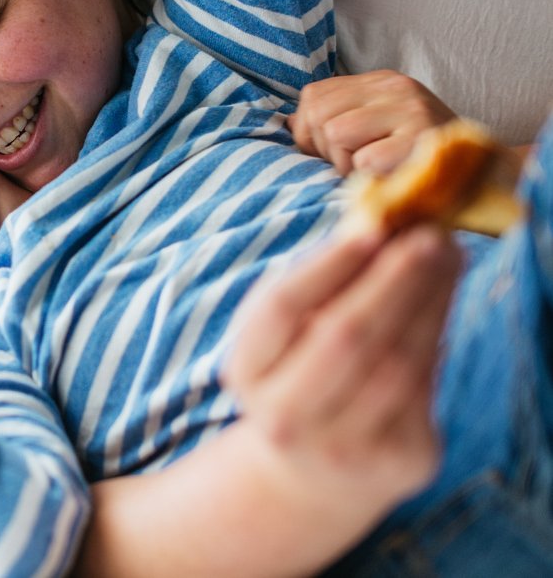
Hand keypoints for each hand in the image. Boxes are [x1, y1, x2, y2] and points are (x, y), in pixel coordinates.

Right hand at [224, 226, 459, 517]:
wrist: (314, 470)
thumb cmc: (300, 372)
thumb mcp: (288, 332)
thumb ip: (325, 281)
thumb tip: (389, 221)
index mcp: (245, 373)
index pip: (280, 310)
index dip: (327, 265)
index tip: (372, 226)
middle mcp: (284, 418)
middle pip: (344, 337)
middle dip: (392, 279)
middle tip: (428, 235)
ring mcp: (340, 447)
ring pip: (396, 362)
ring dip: (428, 300)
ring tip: (444, 256)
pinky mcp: (397, 462)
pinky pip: (425, 386)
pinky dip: (437, 332)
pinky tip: (440, 297)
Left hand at [289, 70, 455, 174]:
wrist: (487, 176)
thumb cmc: (420, 158)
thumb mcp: (379, 129)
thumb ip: (336, 120)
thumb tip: (287, 124)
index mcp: (382, 82)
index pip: (313, 96)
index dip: (308, 131)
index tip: (329, 152)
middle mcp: (396, 88)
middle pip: (319, 114)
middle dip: (324, 150)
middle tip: (354, 165)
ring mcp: (412, 111)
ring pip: (336, 133)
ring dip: (346, 165)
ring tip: (375, 170)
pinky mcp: (422, 139)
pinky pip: (364, 161)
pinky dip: (370, 178)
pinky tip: (393, 176)